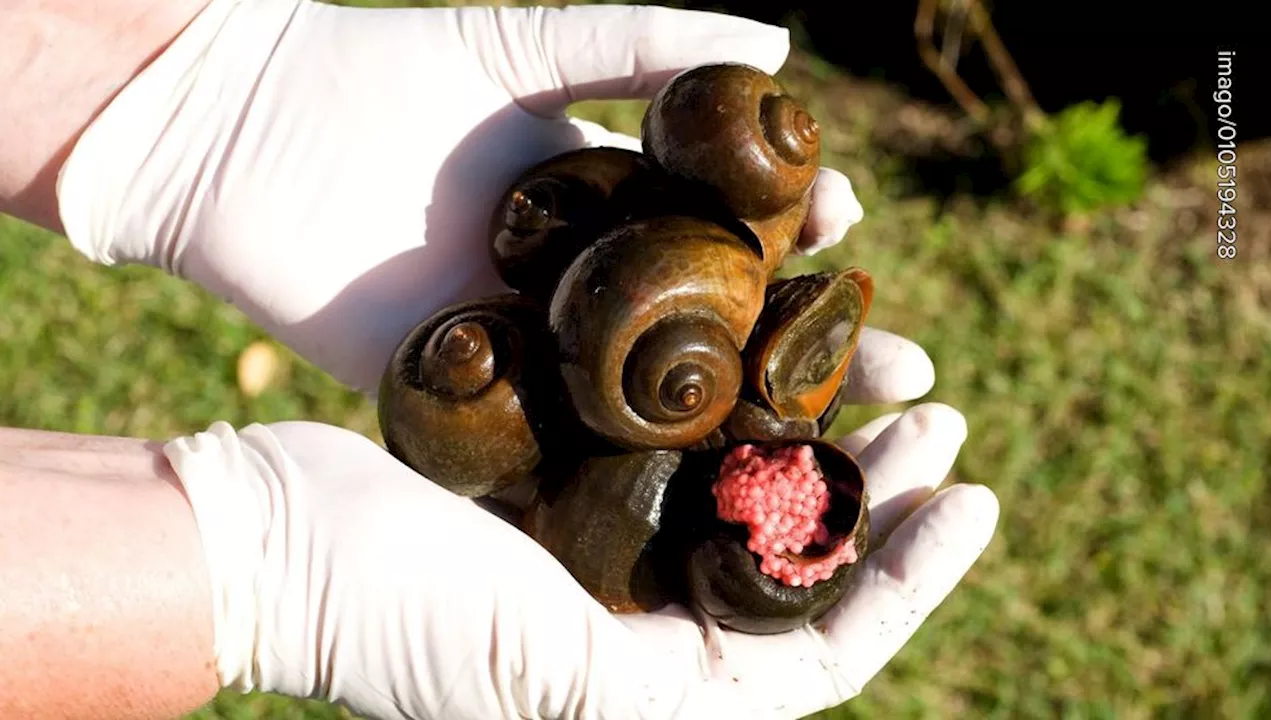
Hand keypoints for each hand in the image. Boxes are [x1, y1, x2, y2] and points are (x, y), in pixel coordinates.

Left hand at [57, 0, 867, 393]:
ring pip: (655, 405)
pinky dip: (627, 471)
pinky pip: (558, 446)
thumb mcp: (529, 47)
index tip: (866, 243)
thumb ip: (643, 43)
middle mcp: (580, 291)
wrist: (239, 130)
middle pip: (714, 333)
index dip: (801, 243)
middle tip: (907, 374)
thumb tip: (782, 52)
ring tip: (836, 443)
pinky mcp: (468, 405)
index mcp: (602, 210)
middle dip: (808, 353)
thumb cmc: (382, 69)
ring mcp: (531, 353)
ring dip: (746, 429)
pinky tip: (709, 492)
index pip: (726, 236)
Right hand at [163, 342, 997, 719]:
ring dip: (828, 436)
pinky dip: (742, 397)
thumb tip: (809, 704)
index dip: (910, 580)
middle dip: (886, 496)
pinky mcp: (570, 473)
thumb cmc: (399, 618)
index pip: (822, 646)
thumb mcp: (550, 686)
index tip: (971, 501)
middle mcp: (644, 614)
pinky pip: (684, 434)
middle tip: (942, 417)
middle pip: (800, 560)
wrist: (271, 535)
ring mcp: (609, 539)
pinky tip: (777, 341)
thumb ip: (660, 705)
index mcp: (653, 682)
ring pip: (754, 490)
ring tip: (894, 378)